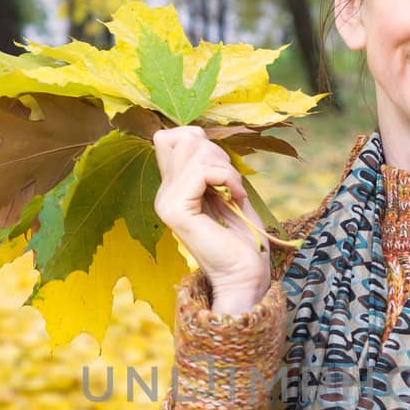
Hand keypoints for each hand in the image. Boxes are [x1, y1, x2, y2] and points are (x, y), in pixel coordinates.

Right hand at [152, 126, 270, 304]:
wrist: (245, 275)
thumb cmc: (242, 239)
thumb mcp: (226, 191)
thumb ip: (209, 166)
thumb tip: (196, 133)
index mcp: (172, 190)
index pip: (170, 138)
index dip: (200, 141)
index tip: (222, 170)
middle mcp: (164, 195)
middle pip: (183, 138)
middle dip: (217, 153)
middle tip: (231, 183)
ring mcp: (167, 203)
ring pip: (193, 150)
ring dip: (225, 167)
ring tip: (234, 192)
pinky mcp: (177, 211)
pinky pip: (201, 170)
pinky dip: (227, 177)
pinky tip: (236, 197)